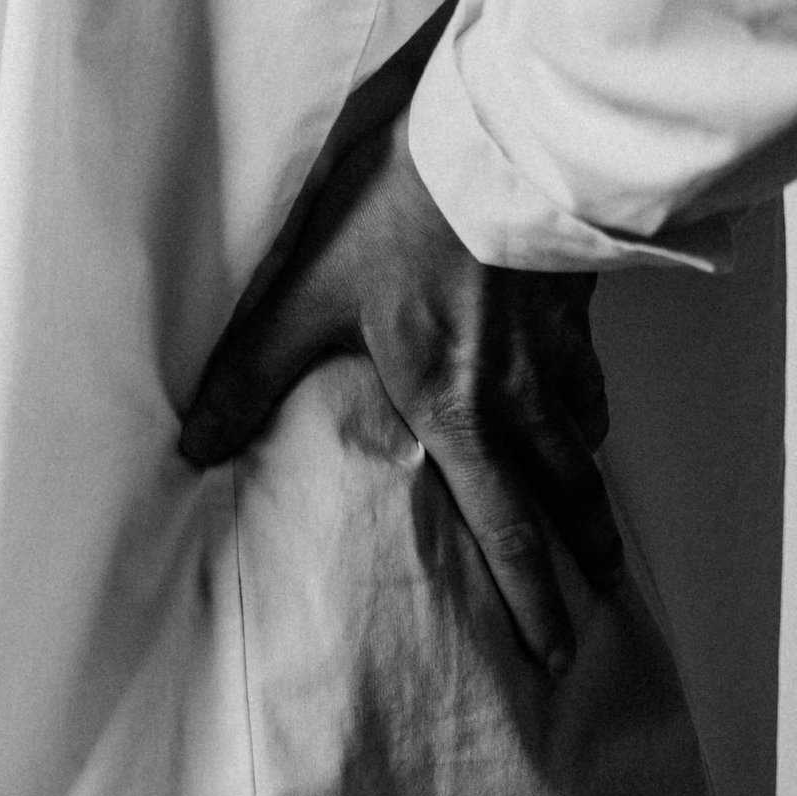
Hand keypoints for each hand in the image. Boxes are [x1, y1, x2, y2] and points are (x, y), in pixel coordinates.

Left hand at [178, 102, 621, 675]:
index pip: (504, 527)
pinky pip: (592, 372)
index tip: (553, 653)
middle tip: (603, 602)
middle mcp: (518, 395)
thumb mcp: (310, 290)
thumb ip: (253, 370)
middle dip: (584, 557)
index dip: (530, 598)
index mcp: (456, 409)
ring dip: (591, 485)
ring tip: (595, 514)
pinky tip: (587, 402)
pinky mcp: (575, 298)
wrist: (498, 141)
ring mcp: (556, 348)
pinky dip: (593, 405)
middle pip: (566, 495)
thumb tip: (193, 445)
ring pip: (585, 436)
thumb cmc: (404, 216)